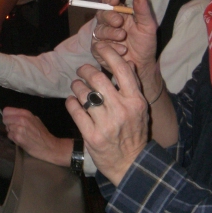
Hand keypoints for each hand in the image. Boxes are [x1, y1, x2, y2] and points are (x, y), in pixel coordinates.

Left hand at [2, 107, 71, 166]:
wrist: (48, 146)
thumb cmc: (42, 133)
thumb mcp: (35, 119)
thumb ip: (24, 116)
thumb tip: (13, 116)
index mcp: (25, 113)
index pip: (6, 111)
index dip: (7, 116)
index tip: (10, 119)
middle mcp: (21, 119)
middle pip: (5, 119)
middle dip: (8, 123)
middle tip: (14, 128)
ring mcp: (18, 129)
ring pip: (7, 128)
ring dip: (11, 131)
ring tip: (19, 134)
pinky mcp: (17, 138)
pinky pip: (9, 135)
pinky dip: (13, 138)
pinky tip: (20, 139)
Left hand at [67, 43, 148, 185]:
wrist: (131, 165)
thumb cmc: (134, 133)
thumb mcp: (140, 109)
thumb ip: (132, 87)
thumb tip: (126, 61)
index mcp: (136, 101)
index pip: (122, 69)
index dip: (108, 53)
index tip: (99, 48)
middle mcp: (122, 110)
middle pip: (97, 78)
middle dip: (85, 70)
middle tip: (81, 70)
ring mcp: (106, 124)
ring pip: (83, 93)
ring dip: (76, 86)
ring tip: (77, 86)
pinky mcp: (92, 136)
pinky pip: (75, 110)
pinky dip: (71, 102)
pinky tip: (72, 101)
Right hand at [91, 0, 157, 82]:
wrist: (143, 64)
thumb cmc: (145, 44)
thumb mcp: (147, 26)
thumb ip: (142, 10)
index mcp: (119, 14)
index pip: (109, 2)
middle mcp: (108, 24)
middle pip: (101, 14)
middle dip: (109, 16)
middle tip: (119, 21)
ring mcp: (102, 37)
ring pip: (98, 29)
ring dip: (110, 33)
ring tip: (122, 37)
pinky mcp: (98, 50)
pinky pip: (98, 45)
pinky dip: (111, 47)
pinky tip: (122, 50)